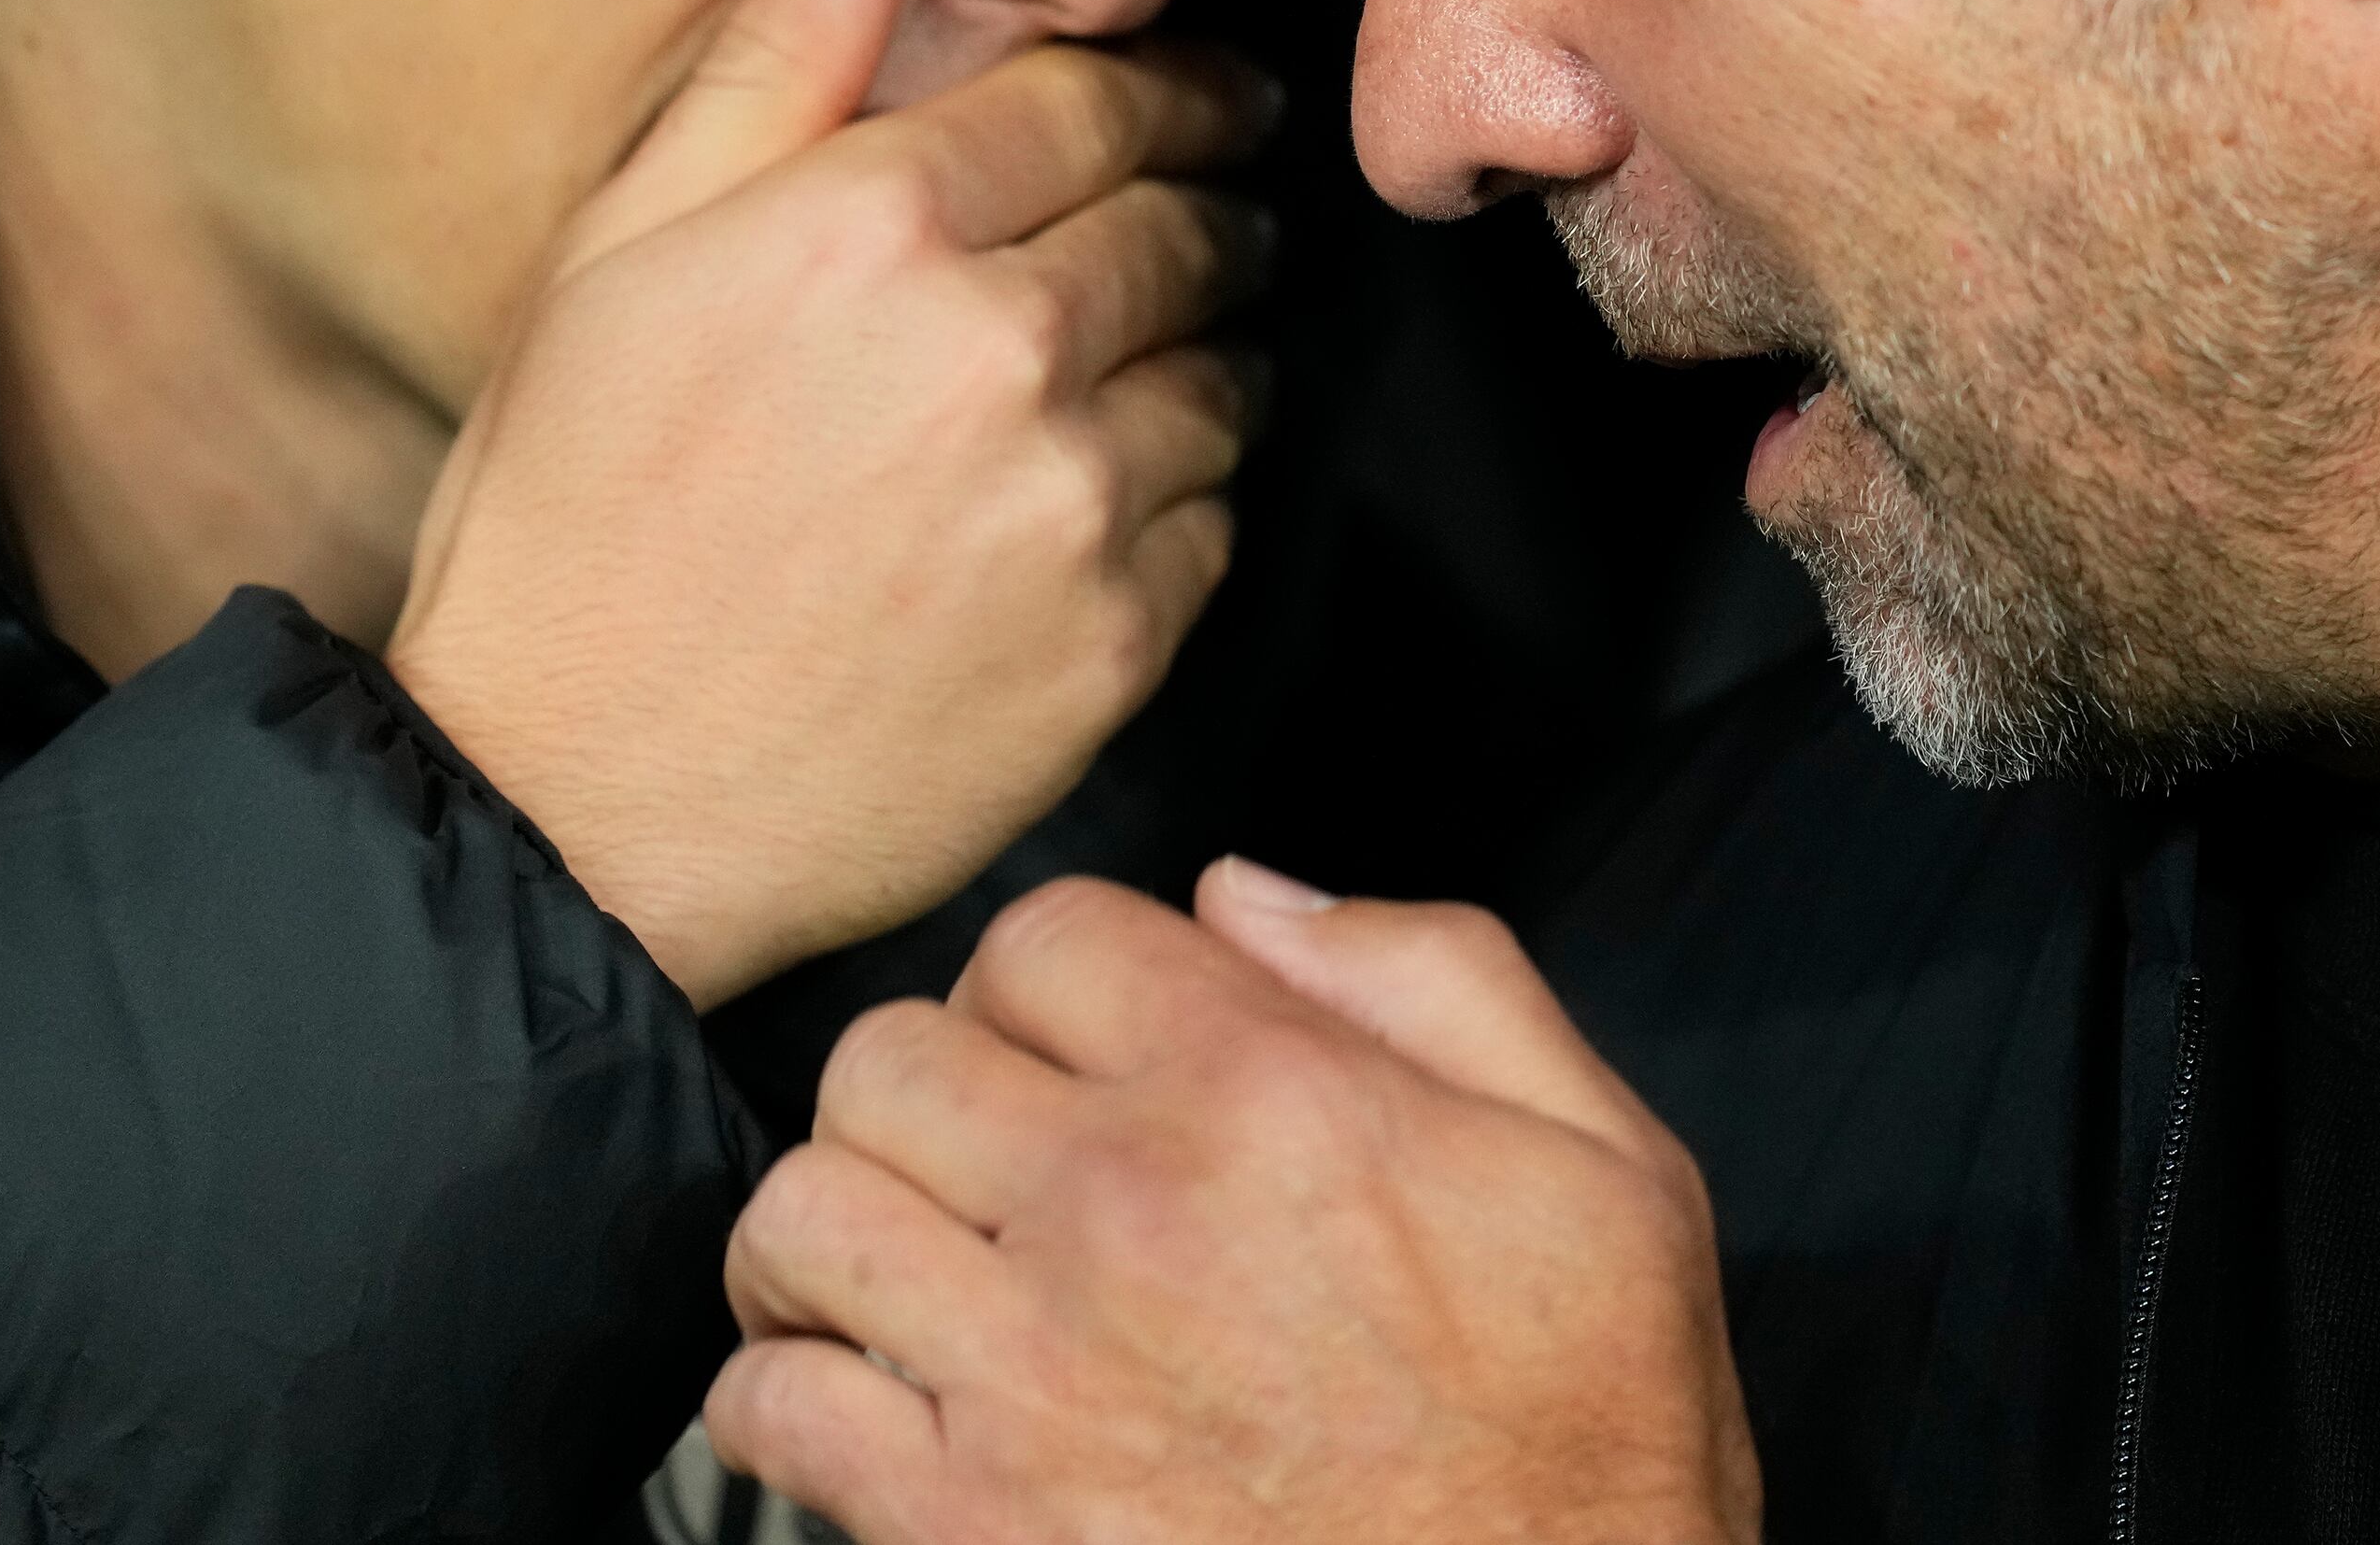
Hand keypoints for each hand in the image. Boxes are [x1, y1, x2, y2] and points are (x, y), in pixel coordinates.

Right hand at [387, 0, 1270, 1009]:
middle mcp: (1003, 342)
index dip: (1175, 92)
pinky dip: (1185, 502)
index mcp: (877, 220)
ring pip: (1227, 375)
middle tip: (1207, 218)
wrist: (572, 808)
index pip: (1104, 102)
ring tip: (1159, 370)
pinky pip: (1216, 522)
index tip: (1212, 98)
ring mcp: (1074, 499)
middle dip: (1207, 209)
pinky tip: (1108, 512)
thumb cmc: (569, 519)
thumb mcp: (619, 254)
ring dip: (1207, 357)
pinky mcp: (1119, 639)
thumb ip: (775, 61)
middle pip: (1188, 227)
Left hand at [708, 862, 1760, 1544]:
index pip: (1044, 933)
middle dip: (932, 1086)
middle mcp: (1123, 1205)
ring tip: (893, 1263)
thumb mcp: (1609, 1160)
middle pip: (891, 1052)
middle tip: (985, 1154)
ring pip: (803, 1208)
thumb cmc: (1590, 1439)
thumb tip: (1245, 896)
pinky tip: (863, 1399)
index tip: (1080, 1044)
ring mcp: (1027, 1370)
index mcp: (1269, 1089)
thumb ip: (1437, 977)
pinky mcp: (962, 1521)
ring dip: (835, 1226)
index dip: (1053, 975)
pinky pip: (770, 1403)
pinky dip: (784, 1392)